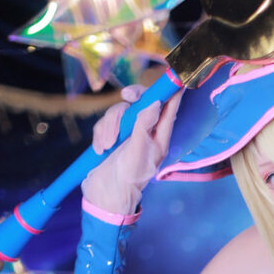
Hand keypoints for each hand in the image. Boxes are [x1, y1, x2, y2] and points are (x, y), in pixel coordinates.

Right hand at [81, 84, 181, 215]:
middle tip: (126, 96)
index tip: (173, 76)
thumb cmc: (127, 180)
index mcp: (159, 139)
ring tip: (107, 145)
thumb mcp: (137, 152)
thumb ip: (145, 126)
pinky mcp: (111, 137)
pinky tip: (100, 149)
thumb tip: (155, 103)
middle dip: (131, 101)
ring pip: (119, 112)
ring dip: (110, 126)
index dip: (171, 92)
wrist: (105, 197)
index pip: (169, 110)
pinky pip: (105, 123)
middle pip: (141, 103)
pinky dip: (100, 134)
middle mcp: (145, 134)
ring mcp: (127, 135)